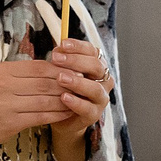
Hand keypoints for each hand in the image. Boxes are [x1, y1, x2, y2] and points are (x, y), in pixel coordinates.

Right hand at [0, 54, 74, 144]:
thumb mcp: (2, 80)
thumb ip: (26, 75)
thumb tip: (59, 69)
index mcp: (3, 71)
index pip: (38, 67)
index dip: (60, 69)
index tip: (75, 72)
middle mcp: (3, 85)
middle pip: (43, 83)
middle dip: (65, 85)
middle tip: (81, 86)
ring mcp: (6, 104)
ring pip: (44, 100)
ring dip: (64, 101)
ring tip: (77, 100)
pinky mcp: (11, 122)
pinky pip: (41, 116)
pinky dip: (57, 114)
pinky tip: (67, 113)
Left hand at [47, 38, 110, 160]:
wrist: (62, 117)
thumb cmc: (62, 89)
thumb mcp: (60, 71)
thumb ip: (61, 61)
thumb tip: (57, 50)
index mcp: (96, 65)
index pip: (92, 51)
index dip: (78, 46)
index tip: (62, 43)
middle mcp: (103, 80)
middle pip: (96, 66)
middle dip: (75, 61)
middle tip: (56, 58)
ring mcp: (101, 98)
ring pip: (95, 88)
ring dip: (77, 82)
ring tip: (60, 78)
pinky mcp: (94, 114)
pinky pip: (87, 108)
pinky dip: (76, 102)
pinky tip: (64, 97)